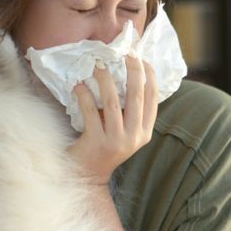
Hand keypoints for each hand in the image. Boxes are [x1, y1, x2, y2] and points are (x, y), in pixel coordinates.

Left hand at [68, 56, 157, 186]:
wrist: (89, 176)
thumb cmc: (105, 147)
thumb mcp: (125, 131)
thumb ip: (130, 111)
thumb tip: (130, 74)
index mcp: (144, 132)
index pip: (152, 98)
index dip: (149, 75)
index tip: (141, 57)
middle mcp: (134, 137)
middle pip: (135, 96)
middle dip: (131, 70)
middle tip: (123, 53)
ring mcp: (115, 141)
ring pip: (111, 101)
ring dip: (104, 79)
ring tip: (97, 66)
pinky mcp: (96, 143)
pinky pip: (90, 111)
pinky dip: (84, 94)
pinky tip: (78, 86)